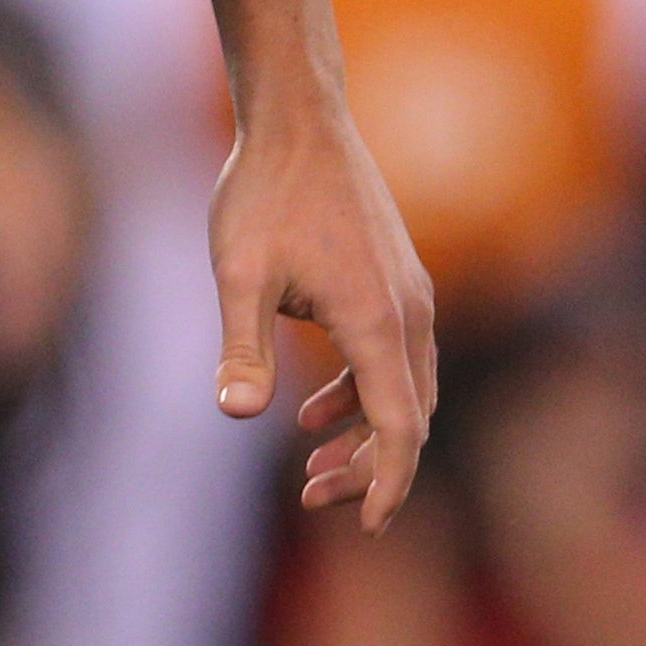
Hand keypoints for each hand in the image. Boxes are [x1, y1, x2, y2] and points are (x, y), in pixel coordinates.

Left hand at [210, 99, 437, 530]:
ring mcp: (409, 292)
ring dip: (366, 434)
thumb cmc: (264, 190)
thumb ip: (242, 346)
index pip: (399, 427)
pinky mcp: (397, 279)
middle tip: (310, 497)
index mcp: (376, 319)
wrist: (298, 118)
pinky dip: (365, 394)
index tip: (367, 528)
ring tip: (311, 465)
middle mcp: (408, 310)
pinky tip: (311, 409)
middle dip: (368, 470)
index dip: (387, 484)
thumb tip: (235, 412)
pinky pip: (397, 358)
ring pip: (407, 390)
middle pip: (409, 418)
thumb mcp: (238, 272)